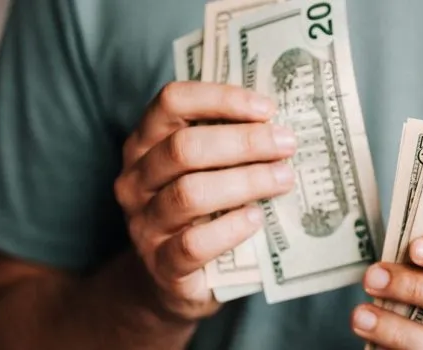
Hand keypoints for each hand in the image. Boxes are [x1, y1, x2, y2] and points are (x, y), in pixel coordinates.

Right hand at [113, 81, 295, 320]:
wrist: (174, 282)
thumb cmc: (202, 213)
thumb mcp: (207, 171)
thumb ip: (230, 144)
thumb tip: (282, 124)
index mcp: (146, 143)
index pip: (172, 102)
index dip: (221, 99)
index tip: (267, 109)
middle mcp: (136, 179)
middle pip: (184, 148)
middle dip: (244, 142)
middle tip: (286, 145)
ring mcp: (144, 224)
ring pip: (189, 194)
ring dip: (245, 182)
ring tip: (284, 179)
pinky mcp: (161, 265)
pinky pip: (193, 244)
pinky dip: (230, 229)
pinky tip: (256, 219)